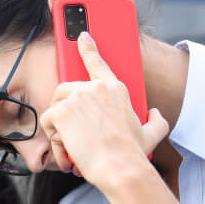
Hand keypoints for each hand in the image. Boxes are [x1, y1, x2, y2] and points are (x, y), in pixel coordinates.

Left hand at [39, 32, 167, 192]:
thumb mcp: (152, 134)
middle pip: (66, 90)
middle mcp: (96, 87)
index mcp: (116, 88)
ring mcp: (78, 96)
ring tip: (73, 144)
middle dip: (64, 110)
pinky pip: (48, 121)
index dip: (88, 47)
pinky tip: (66, 148)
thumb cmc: (134, 154)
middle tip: (74, 133)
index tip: (82, 36)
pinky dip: (53, 137)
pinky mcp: (63, 110)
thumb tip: (156, 113)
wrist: (121, 167)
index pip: (98, 62)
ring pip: (55, 106)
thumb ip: (156, 120)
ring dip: (58, 126)